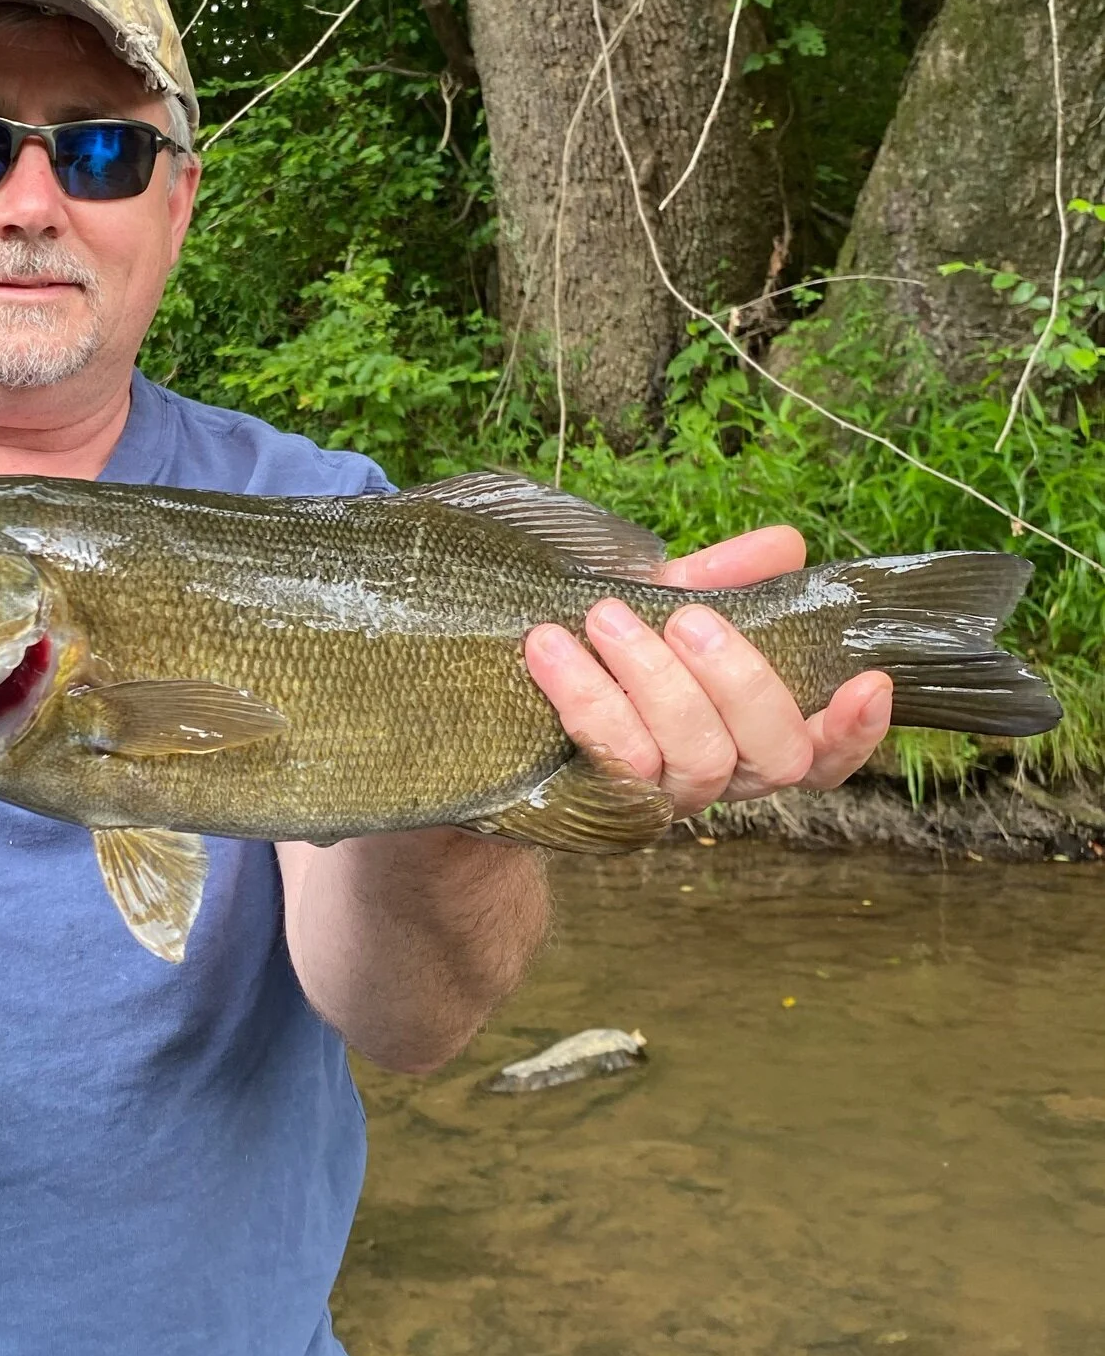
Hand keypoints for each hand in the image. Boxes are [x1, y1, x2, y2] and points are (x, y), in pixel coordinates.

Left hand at [522, 525, 892, 815]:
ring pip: (691, 759)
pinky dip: (585, 699)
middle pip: (769, 756)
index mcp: (748, 736)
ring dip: (651, 680)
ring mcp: (660, 803)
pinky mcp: (597, 811)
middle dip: (738, 680)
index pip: (825, 755)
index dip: (856, 731)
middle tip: (687, 617)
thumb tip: (786, 545)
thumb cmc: (596, 657)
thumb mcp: (657, 610)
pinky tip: (548, 650)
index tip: (868, 680)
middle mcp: (718, 781)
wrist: (486, 723)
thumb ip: (720, 582)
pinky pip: (609, 764)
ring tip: (601, 617)